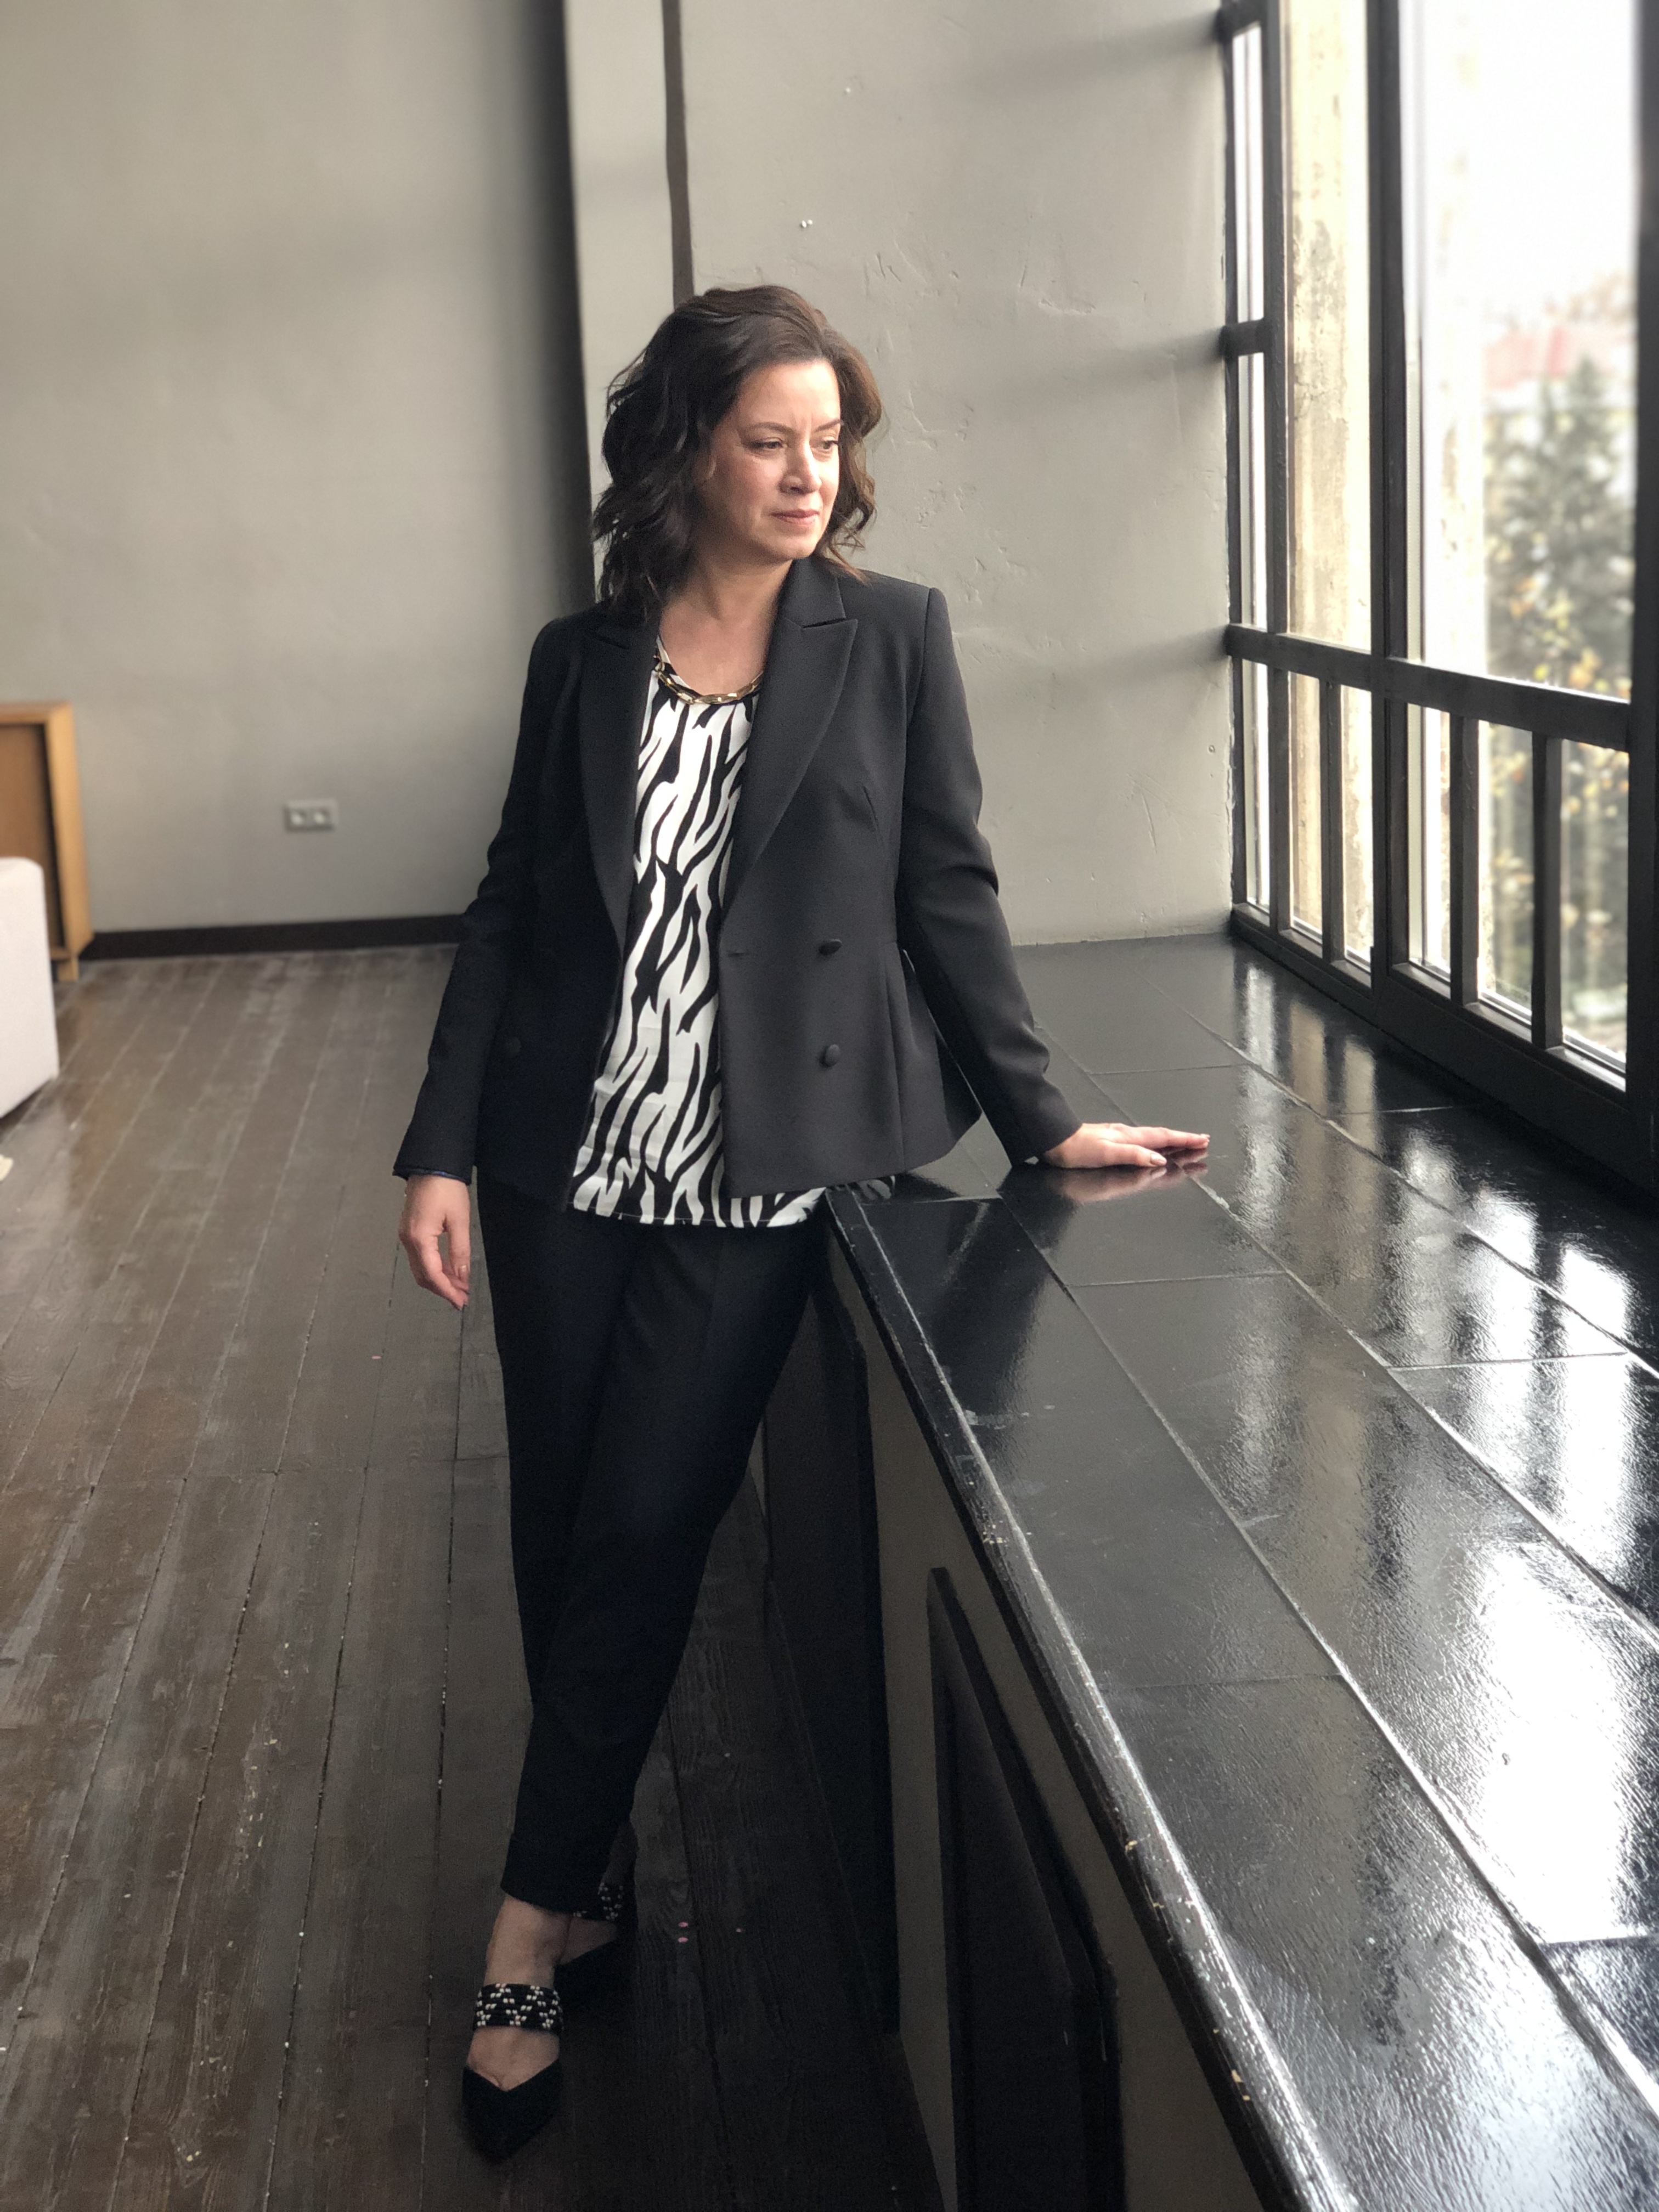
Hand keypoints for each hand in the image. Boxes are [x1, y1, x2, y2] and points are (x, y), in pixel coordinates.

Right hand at [398, 1173, 471, 1307]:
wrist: (430, 1164)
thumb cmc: (447, 1189)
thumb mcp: (459, 1220)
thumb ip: (460, 1251)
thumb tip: (462, 1276)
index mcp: (419, 1239)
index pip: (432, 1275)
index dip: (447, 1291)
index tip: (461, 1302)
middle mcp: (407, 1240)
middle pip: (423, 1275)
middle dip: (442, 1289)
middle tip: (462, 1297)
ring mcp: (406, 1236)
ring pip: (420, 1268)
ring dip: (438, 1279)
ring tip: (459, 1286)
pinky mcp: (409, 1230)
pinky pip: (420, 1257)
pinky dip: (433, 1267)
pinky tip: (448, 1269)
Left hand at [1042, 1121, 1209, 1171]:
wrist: (1053, 1141)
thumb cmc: (1076, 1149)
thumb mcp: (1106, 1153)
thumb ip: (1133, 1155)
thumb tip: (1159, 1158)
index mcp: (1129, 1138)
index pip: (1163, 1139)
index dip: (1184, 1140)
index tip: (1203, 1141)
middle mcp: (1127, 1136)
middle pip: (1162, 1138)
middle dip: (1184, 1141)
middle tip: (1203, 1143)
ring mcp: (1120, 1139)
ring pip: (1153, 1140)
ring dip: (1172, 1143)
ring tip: (1188, 1146)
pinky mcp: (1111, 1143)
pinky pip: (1141, 1144)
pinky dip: (1155, 1146)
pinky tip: (1155, 1149)